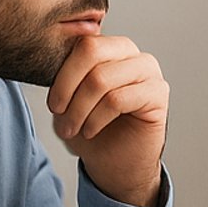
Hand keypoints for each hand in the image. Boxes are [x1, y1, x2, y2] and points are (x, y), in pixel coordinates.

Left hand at [49, 35, 167, 206]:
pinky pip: (118, 99)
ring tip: (74, 128)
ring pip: (102, 78)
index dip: (62, 75)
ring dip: (80, 110)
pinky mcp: (158, 93)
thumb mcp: (67, 99)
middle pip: (91, 51)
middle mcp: (131, 54)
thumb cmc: (92, 129)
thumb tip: (49, 60)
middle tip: (61, 114)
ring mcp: (148, 71)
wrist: (114, 163)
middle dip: (68, 87)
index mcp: (108, 48)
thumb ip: (63, 76)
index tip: (54, 104)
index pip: (81, 43)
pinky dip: (97, 119)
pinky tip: (91, 130)